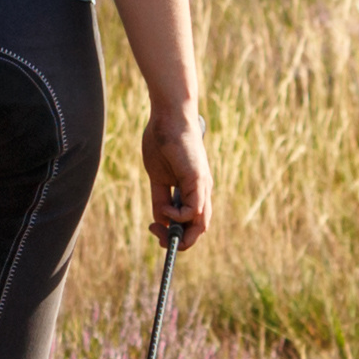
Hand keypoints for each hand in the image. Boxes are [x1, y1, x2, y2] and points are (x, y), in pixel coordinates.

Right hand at [140, 109, 213, 246]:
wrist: (168, 117)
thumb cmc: (162, 142)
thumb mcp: (157, 177)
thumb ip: (160, 198)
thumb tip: (160, 220)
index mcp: (193, 190)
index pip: (192, 222)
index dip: (176, 234)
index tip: (155, 231)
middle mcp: (202, 191)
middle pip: (199, 229)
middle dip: (180, 241)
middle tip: (158, 237)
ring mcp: (202, 186)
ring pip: (201, 224)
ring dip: (181, 234)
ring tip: (160, 229)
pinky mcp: (198, 180)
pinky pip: (195, 210)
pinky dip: (179, 217)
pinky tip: (165, 210)